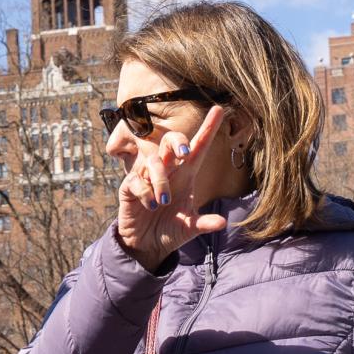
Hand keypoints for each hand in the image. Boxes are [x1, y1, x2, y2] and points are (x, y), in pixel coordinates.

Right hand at [116, 106, 229, 271]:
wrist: (146, 244)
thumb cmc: (170, 229)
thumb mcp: (189, 229)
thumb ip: (204, 223)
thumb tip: (222, 223)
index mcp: (185, 174)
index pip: (198, 147)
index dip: (208, 129)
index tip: (219, 109)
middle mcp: (167, 170)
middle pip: (171, 142)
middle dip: (178, 142)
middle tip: (185, 154)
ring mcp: (147, 176)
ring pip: (154, 163)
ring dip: (161, 182)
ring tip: (164, 202)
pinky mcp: (131, 187)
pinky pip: (137, 181)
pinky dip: (145, 194)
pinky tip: (150, 206)